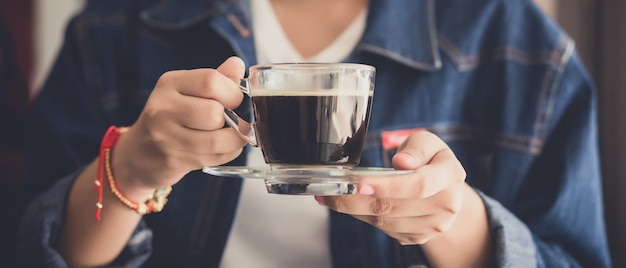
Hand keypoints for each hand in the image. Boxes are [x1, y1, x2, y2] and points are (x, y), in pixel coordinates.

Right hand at [111, 57, 248, 194]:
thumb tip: (237, 64)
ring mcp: (166, 137)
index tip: (236, 99)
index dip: (233, 92)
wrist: (138, 154)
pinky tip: (225, 147)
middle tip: (232, 119)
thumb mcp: (187, 90)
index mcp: (170, 83)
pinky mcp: (173, 160)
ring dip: (235, 140)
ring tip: (235, 135)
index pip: (210, 81)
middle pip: (213, 112)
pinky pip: (214, 158)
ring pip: (216, 140)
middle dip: (232, 118)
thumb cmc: (171, 116)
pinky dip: (229, 153)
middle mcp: (163, 108)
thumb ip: (216, 77)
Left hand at [317, 130, 467, 243]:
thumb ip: (416, 148)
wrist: (445, 188)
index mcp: (450, 176)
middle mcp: (445, 205)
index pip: (418, 184)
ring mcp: (433, 225)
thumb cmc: (431, 159)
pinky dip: (363, 218)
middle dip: (356, 200)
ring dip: (354, 211)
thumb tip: (402, 162)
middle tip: (330, 192)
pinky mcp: (418, 236)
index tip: (360, 184)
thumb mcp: (427, 142)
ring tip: (331, 198)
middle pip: (394, 207)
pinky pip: (385, 230)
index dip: (388, 186)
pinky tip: (348, 207)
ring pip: (385, 222)